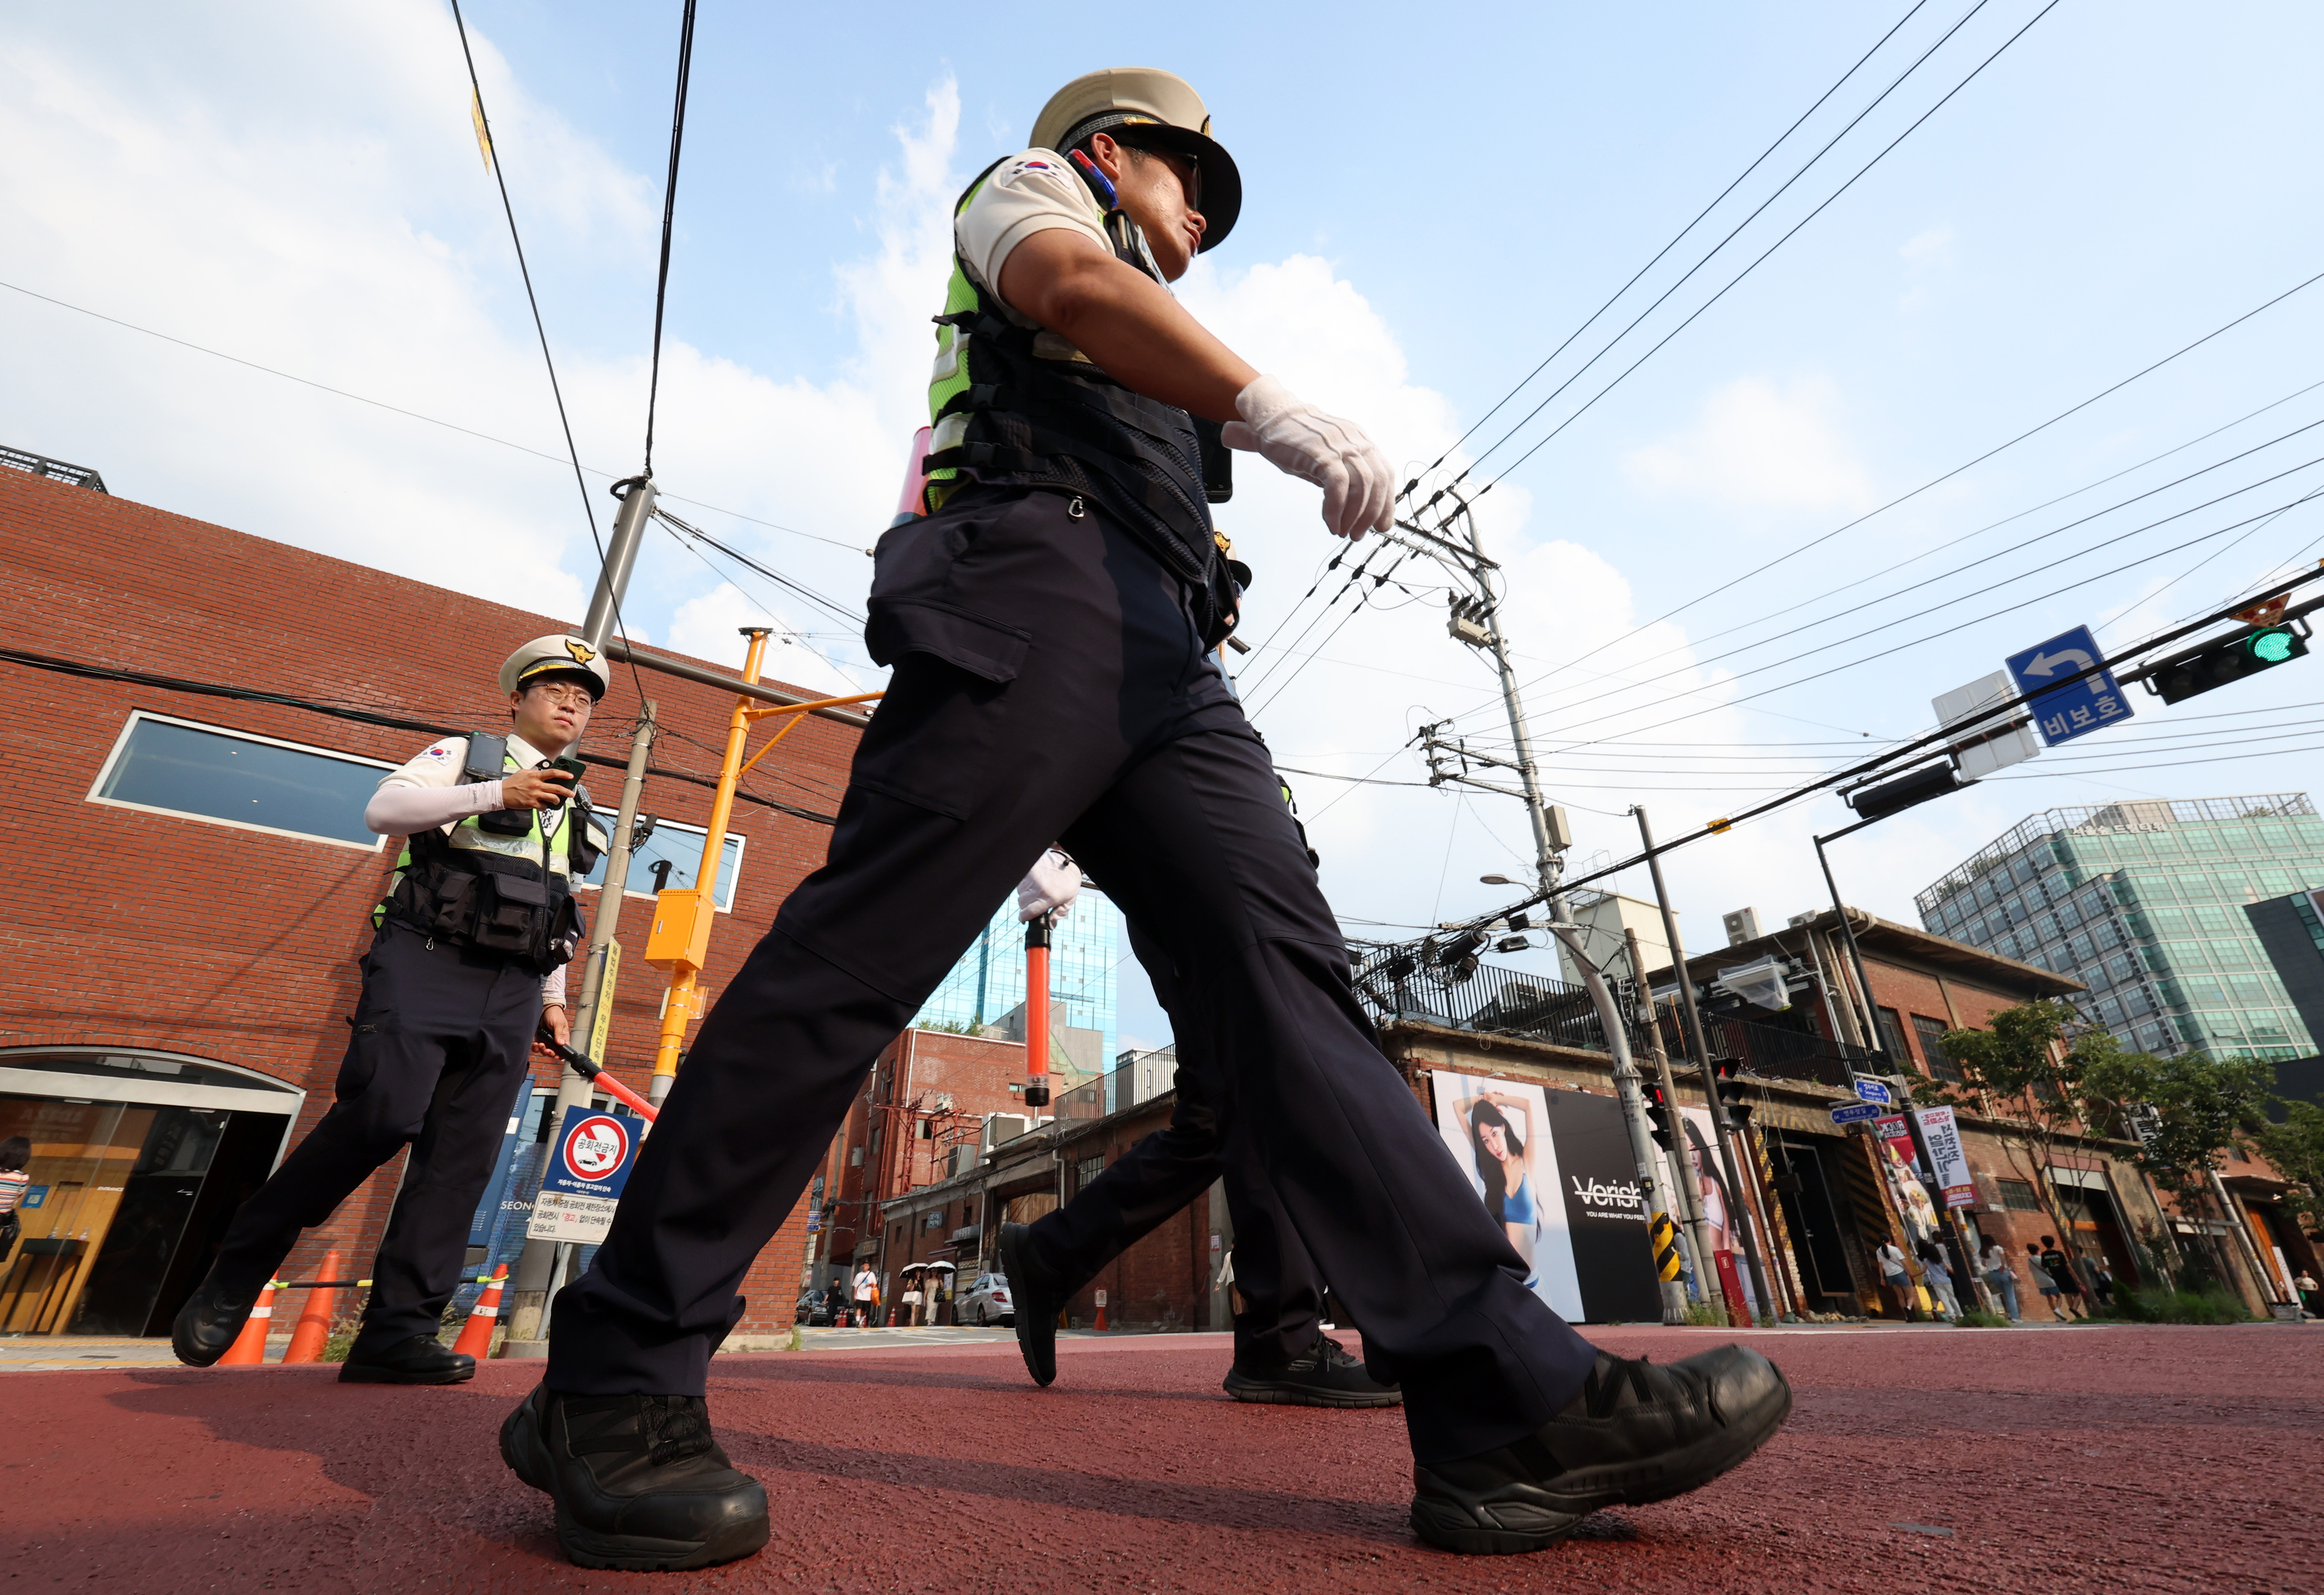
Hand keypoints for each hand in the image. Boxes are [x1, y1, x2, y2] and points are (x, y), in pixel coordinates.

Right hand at [502, 766, 575, 810]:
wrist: (501, 793)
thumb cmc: (511, 783)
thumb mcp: (523, 773)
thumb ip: (534, 772)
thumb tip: (542, 772)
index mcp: (535, 776)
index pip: (553, 773)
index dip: (564, 774)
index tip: (571, 776)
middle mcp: (536, 785)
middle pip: (557, 788)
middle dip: (567, 791)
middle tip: (571, 793)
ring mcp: (534, 795)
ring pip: (553, 798)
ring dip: (557, 800)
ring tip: (558, 800)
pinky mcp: (532, 804)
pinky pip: (544, 806)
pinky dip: (545, 806)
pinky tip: (543, 805)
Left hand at [535, 1004, 571, 1057]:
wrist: (545, 1009)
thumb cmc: (555, 1015)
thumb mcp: (558, 1023)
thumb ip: (559, 1033)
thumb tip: (561, 1043)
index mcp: (563, 1039)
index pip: (564, 1051)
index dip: (559, 1055)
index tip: (555, 1055)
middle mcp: (555, 1042)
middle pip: (553, 1053)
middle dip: (549, 1053)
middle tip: (546, 1049)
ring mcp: (547, 1041)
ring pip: (544, 1051)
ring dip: (541, 1050)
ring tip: (539, 1044)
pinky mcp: (540, 1039)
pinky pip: (537, 1048)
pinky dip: (535, 1048)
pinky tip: (535, 1043)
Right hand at [1017, 848, 1081, 922]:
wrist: (1069, 862)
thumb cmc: (1069, 881)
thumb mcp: (1068, 901)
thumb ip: (1058, 914)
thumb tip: (1050, 925)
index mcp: (1049, 898)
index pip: (1028, 913)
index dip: (1025, 918)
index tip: (1025, 919)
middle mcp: (1039, 888)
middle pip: (1021, 904)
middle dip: (1026, 907)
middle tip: (1035, 904)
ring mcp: (1032, 878)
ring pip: (1020, 893)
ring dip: (1025, 895)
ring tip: (1036, 892)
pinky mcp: (1029, 870)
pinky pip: (1020, 882)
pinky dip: (1025, 886)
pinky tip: (1034, 884)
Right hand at [1221, 375, 1395, 540]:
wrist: (1272, 417)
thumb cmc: (1297, 441)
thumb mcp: (1328, 458)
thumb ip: (1345, 477)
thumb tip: (1356, 508)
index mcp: (1361, 441)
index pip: (1386, 474)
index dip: (1387, 503)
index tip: (1381, 526)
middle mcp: (1356, 441)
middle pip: (1378, 482)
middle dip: (1371, 514)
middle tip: (1357, 534)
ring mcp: (1340, 445)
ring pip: (1362, 485)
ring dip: (1354, 516)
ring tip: (1342, 531)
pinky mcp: (1321, 452)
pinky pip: (1338, 486)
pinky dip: (1336, 509)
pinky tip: (1330, 522)